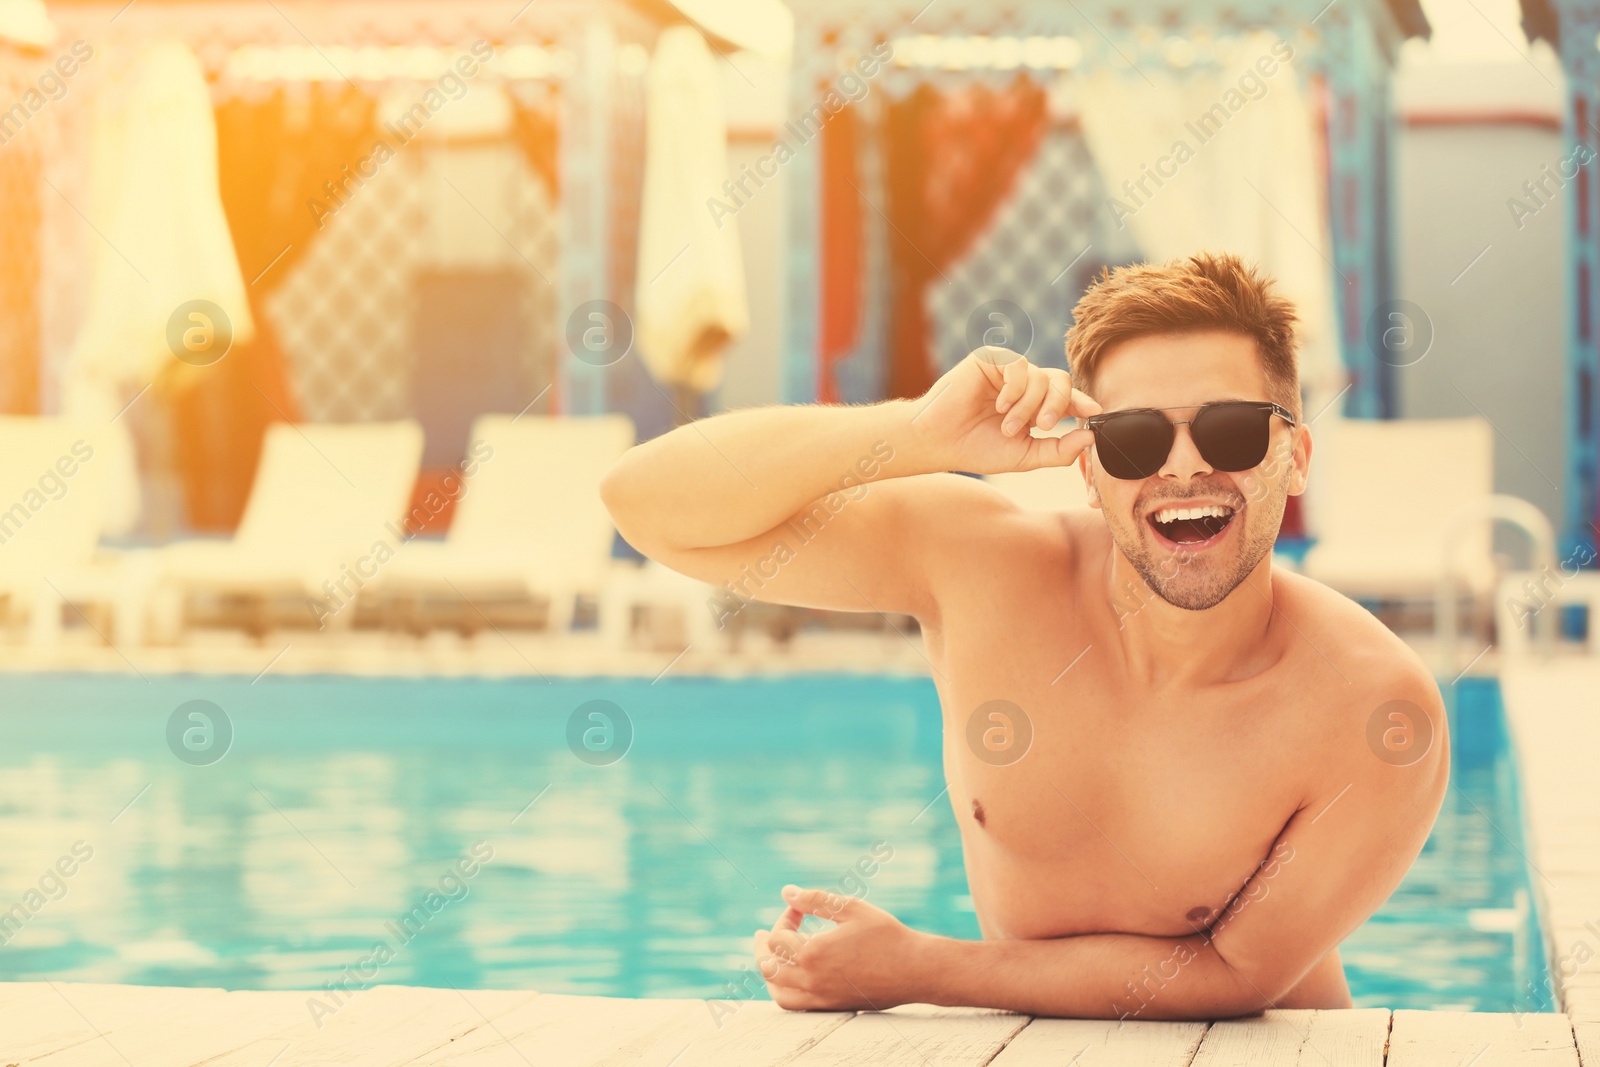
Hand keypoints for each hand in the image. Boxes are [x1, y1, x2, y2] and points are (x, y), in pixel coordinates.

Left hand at [752, 885, 925, 1010]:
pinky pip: (793, 1004)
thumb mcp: (851, 908)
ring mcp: (820, 997)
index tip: (798, 909)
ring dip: (767, 971)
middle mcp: (812, 979)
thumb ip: (816, 899)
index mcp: (814, 952)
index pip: (778, 936)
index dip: (784, 918)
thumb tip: (786, 892)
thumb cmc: (886, 935)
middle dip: (762, 946)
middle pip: (768, 965)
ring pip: (777, 989)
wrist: (915, 969)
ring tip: (767, 957)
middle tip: (761, 934)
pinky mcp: (830, 1007)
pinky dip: (781, 991)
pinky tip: (786, 977)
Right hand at [910, 347, 1100, 474]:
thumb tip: (1090, 438)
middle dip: (1057, 405)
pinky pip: (1020, 366)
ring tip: (1007, 425)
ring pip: (1041, 377)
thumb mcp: (1025, 456)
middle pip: (1061, 382)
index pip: (1067, 399)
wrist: (940, 441)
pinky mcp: (992, 359)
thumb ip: (1058, 450)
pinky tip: (999, 406)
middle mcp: (1024, 386)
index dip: (1083, 403)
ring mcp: (1009, 372)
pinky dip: (1015, 390)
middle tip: (1044, 426)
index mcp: (1035, 406)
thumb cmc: (978, 449)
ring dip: (1029, 405)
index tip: (1094, 414)